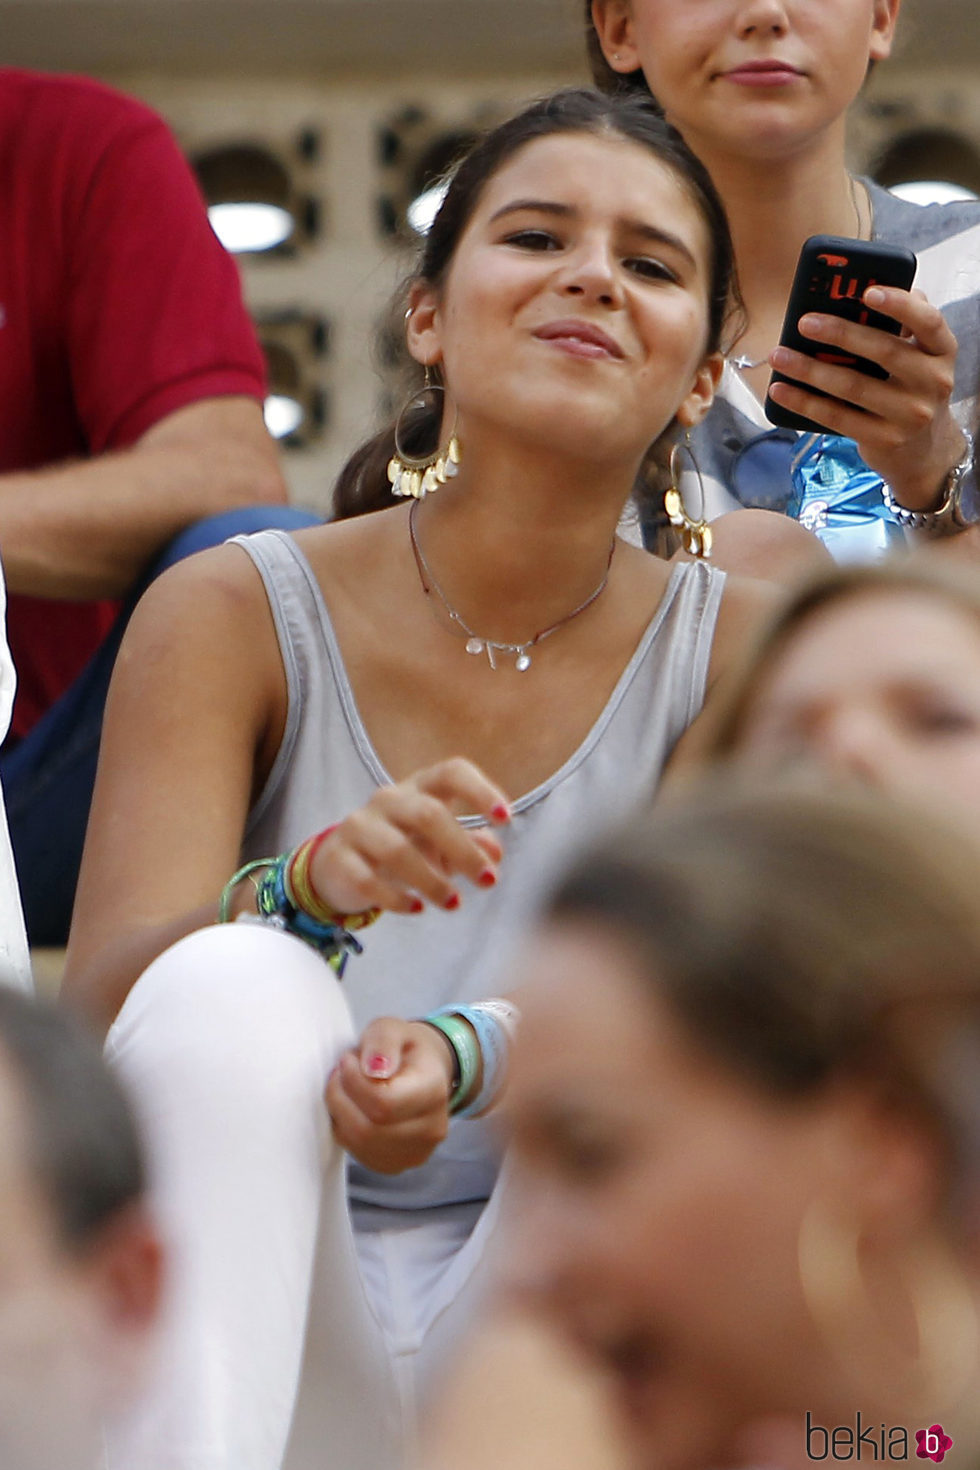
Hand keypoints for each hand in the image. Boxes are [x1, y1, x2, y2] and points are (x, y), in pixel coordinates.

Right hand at [308, 757, 510, 916]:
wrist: (340, 865)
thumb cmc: (402, 846)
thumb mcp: (439, 843)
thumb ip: (470, 844)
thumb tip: (495, 855)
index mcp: (419, 788)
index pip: (451, 773)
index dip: (480, 790)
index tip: (506, 818)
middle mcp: (389, 800)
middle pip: (429, 814)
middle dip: (463, 850)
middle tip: (487, 881)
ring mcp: (360, 826)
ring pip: (398, 850)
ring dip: (432, 881)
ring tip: (454, 903)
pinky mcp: (339, 858)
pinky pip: (369, 880)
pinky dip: (397, 898)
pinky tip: (417, 909)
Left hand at [326, 1016, 456, 1172]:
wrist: (426, 1072)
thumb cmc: (407, 1049)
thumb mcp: (393, 1028)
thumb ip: (382, 1041)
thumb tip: (374, 1069)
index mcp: (433, 1090)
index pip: (383, 1103)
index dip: (353, 1082)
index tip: (348, 1060)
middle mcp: (431, 1128)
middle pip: (368, 1129)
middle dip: (341, 1097)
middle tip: (341, 1072)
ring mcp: (415, 1153)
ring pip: (359, 1143)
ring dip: (341, 1113)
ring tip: (348, 1087)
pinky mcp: (397, 1165)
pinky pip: (358, 1153)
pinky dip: (346, 1129)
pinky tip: (354, 1108)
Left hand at [767, 286, 966, 510]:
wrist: (923, 452)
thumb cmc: (911, 389)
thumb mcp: (919, 357)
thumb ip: (903, 324)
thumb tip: (870, 291)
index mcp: (942, 351)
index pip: (929, 321)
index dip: (900, 305)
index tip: (867, 292)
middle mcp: (933, 382)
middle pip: (883, 351)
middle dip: (840, 333)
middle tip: (805, 322)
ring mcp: (910, 414)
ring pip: (853, 386)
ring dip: (810, 369)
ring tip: (779, 356)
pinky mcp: (884, 440)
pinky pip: (837, 417)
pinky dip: (804, 402)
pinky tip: (781, 390)